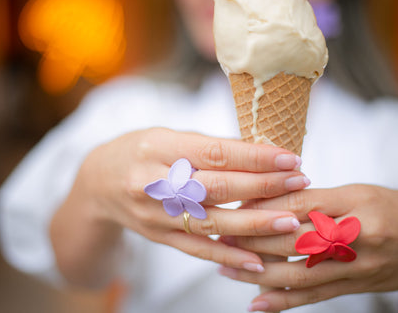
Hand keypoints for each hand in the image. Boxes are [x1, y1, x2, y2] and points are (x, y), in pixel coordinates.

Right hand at [50, 128, 308, 286]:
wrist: (97, 184)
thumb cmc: (140, 151)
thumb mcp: (166, 136)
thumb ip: (208, 147)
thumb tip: (259, 152)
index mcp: (157, 148)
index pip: (213, 153)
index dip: (254, 157)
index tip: (289, 157)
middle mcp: (153, 183)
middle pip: (216, 188)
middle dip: (263, 186)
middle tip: (300, 182)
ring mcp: (155, 215)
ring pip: (211, 222)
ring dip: (254, 224)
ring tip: (290, 220)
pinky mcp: (160, 237)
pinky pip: (197, 249)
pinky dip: (228, 256)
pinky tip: (258, 260)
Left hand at [217, 184, 397, 311]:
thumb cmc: (397, 208)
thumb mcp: (361, 191)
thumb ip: (318, 198)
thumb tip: (269, 200)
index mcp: (356, 203)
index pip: (300, 203)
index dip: (263, 205)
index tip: (233, 205)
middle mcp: (357, 236)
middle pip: (293, 238)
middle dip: (251, 238)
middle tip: (219, 234)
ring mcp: (357, 267)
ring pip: (299, 272)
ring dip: (257, 272)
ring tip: (225, 266)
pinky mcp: (356, 288)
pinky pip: (315, 297)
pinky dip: (284, 302)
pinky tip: (256, 302)